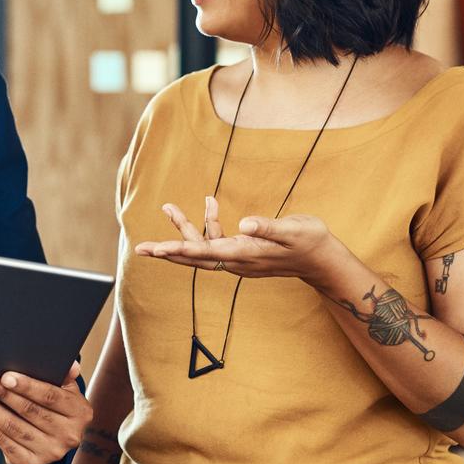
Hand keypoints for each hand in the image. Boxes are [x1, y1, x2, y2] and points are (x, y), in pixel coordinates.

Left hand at [0, 361, 89, 463]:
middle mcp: (68, 436)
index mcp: (79, 413)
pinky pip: (5, 443)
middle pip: (30, 412)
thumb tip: (69, 364)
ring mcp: (50, 452)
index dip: (27, 386)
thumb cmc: (57, 406)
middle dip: (3, 395)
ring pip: (14, 428)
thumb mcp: (66, 389)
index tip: (6, 376)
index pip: (50, 396)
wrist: (56, 437)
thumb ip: (64, 376)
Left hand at [133, 199, 351, 290]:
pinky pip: (217, 241)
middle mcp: (238, 260)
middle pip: (194, 257)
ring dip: (186, 228)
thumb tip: (245, 223)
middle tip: (140, 249)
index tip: (157, 249)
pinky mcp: (242, 253)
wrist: (322, 259)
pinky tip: (210, 203)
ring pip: (203, 247)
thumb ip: (269, 226)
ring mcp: (239, 259)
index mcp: (246, 254)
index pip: (206, 253)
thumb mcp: (293, 229)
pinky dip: (209, 223)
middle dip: (168, 250)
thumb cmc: (310, 241)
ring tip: (168, 206)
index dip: (180, 249)